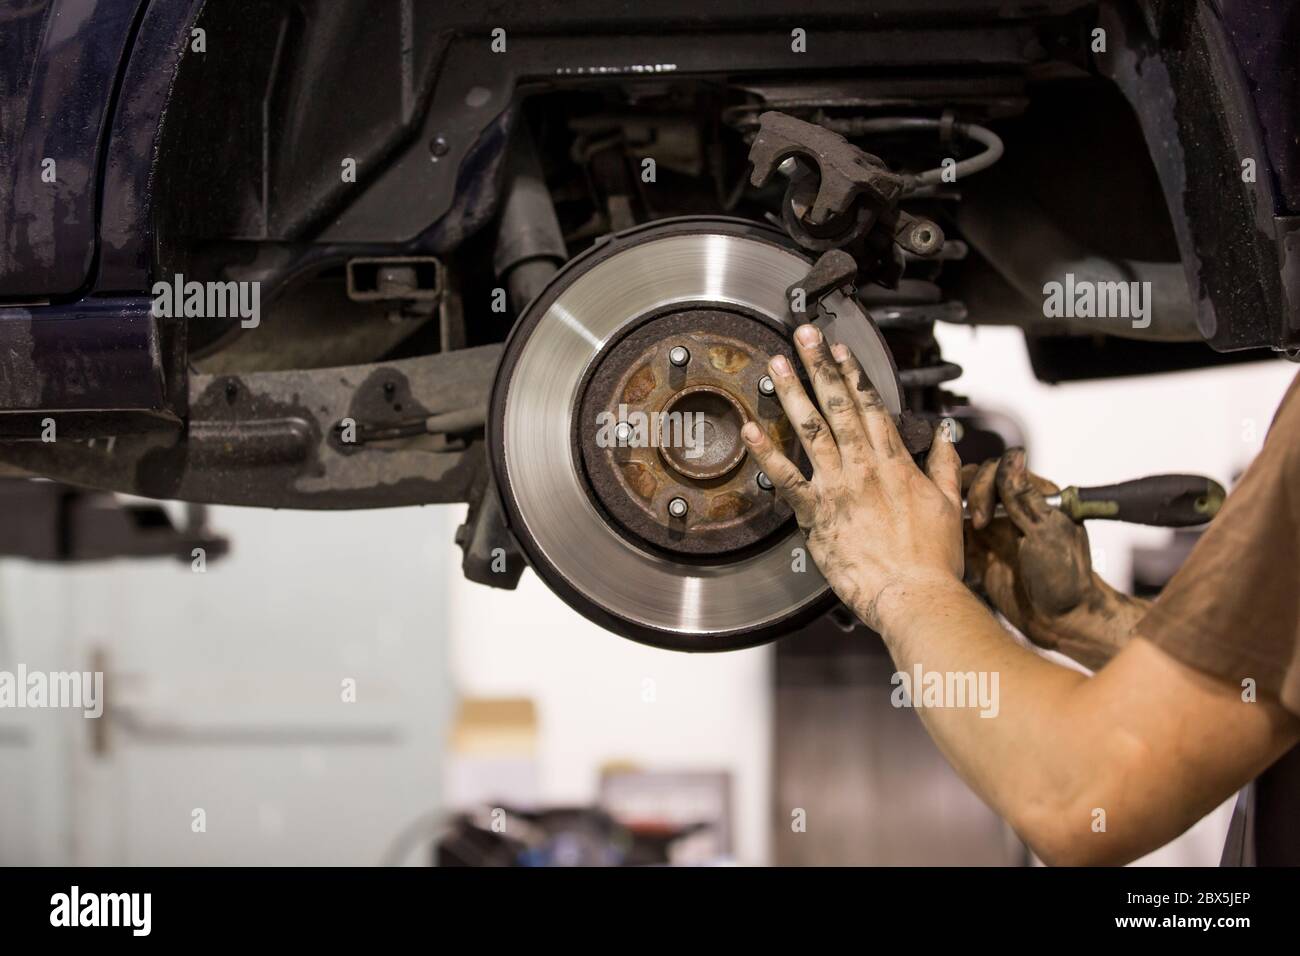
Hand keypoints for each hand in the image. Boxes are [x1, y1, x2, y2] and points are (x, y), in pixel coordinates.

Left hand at [740, 323, 963, 631]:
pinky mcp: (818, 515)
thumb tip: (946, 435)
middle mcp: (865, 467)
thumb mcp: (949, 504)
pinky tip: (749, 429)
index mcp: (896, 463)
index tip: (841, 349)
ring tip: (778, 364)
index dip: (854, 374)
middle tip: (804, 335)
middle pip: (839, 405)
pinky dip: (766, 453)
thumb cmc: (933, 560)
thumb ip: (943, 465)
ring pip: (812, 430)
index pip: (872, 406)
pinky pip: (786, 479)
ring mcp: (839, 488)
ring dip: (793, 393)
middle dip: (821, 366)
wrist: (915, 595)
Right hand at [963, 449, 1141, 667]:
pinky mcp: (980, 553)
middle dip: (967, 493)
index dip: (987, 482)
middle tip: (973, 521)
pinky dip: (945, 533)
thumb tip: (1012, 457)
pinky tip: (942, 540)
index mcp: (1035, 497)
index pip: (1001, 469)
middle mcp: (1013, 510)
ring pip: (962, 504)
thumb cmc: (1068, 580)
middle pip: (976, 482)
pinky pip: (955, 534)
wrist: (1062, 622)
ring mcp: (995, 531)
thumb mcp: (1047, 532)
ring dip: (952, 509)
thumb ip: (1024, 496)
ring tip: (949, 525)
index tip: (986, 511)